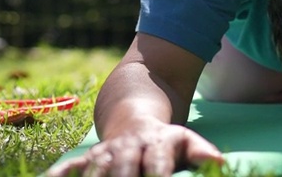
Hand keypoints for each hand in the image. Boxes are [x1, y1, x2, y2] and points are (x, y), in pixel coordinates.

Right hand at [45, 121, 222, 176]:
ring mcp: (105, 153)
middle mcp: (128, 149)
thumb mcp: (185, 140)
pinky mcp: (87, 158)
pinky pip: (69, 169)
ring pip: (95, 171)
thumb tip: (222, 163)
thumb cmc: (165, 139)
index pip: (157, 166)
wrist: (133, 111)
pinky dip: (59, 176)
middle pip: (123, 171)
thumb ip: (201, 152)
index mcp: (155, 146)